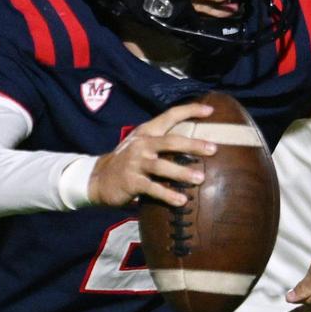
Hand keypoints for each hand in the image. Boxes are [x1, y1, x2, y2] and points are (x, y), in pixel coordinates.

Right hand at [88, 102, 216, 206]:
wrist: (98, 179)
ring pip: (162, 166)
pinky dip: (168, 195)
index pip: (170, 116)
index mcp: (146, 132)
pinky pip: (153, 189)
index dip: (190, 110)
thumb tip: (196, 142)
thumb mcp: (141, 144)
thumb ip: (162, 141)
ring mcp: (135, 163)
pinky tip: (181, 201)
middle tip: (213, 149)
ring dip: (182, 172)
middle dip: (193, 144)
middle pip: (170, 141)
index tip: (210, 110)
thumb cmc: (128, 161)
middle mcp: (142, 144)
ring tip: (200, 179)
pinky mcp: (132, 182)